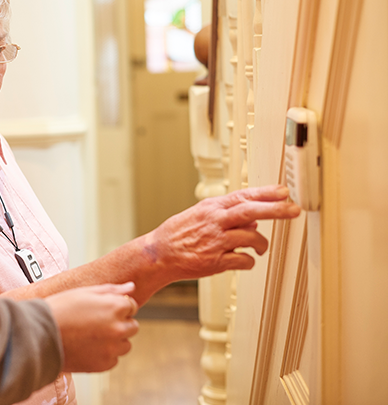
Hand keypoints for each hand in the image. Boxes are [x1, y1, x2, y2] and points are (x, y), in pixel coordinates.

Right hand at [45, 282, 138, 372]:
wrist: (40, 335)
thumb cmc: (60, 309)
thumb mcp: (84, 292)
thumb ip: (111, 290)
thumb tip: (131, 286)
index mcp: (115, 307)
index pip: (132, 306)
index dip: (118, 306)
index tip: (104, 309)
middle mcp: (118, 328)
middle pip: (132, 326)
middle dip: (120, 323)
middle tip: (97, 322)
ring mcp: (112, 348)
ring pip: (125, 345)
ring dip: (115, 340)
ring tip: (91, 336)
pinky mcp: (104, 365)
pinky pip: (113, 359)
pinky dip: (104, 354)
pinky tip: (87, 347)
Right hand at [146, 185, 300, 281]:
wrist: (159, 254)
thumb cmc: (179, 233)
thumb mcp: (201, 215)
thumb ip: (227, 215)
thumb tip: (254, 218)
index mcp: (212, 207)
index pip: (243, 195)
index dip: (266, 193)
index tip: (284, 191)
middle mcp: (215, 221)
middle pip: (250, 211)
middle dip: (276, 210)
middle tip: (294, 210)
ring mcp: (216, 241)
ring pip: (251, 237)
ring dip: (261, 244)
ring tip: (259, 248)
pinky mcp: (216, 261)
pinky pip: (244, 260)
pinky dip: (248, 261)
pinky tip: (243, 260)